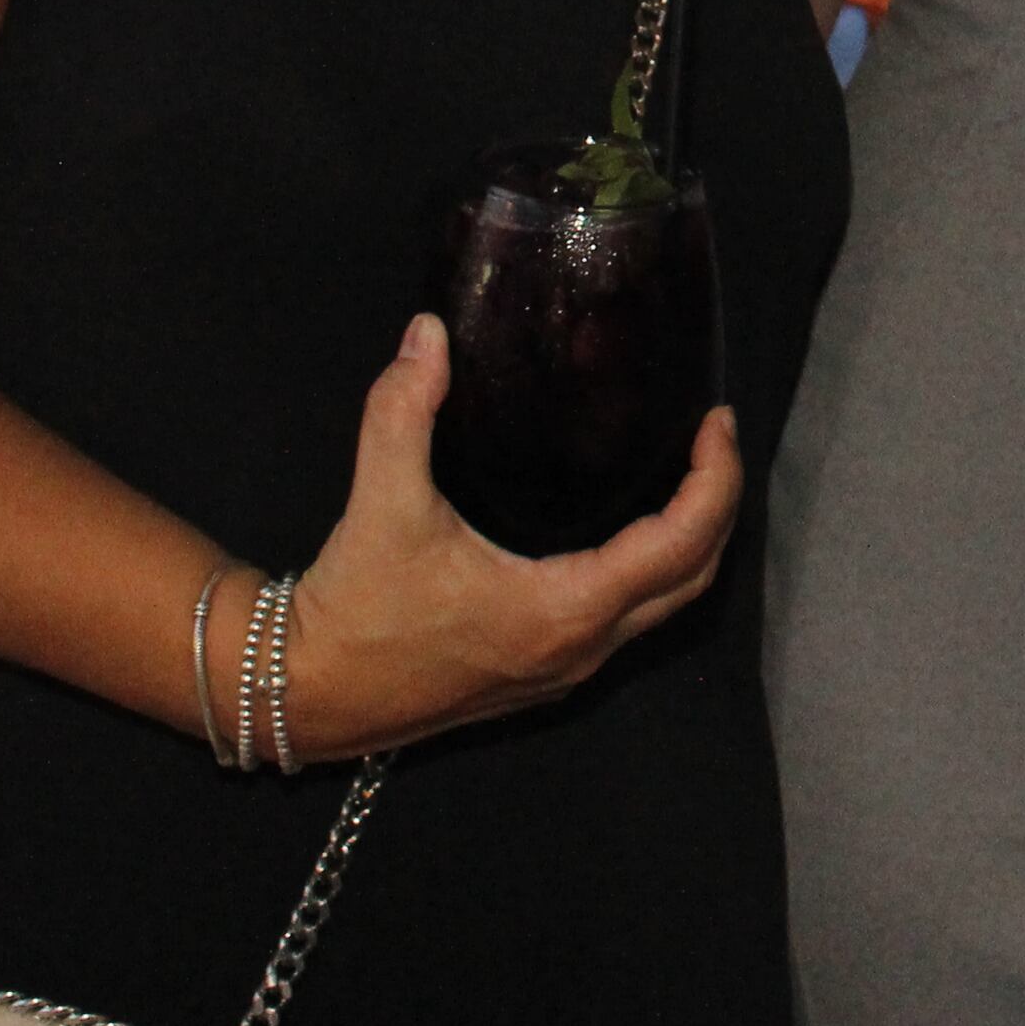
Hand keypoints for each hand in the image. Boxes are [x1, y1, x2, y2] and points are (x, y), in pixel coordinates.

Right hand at [275, 316, 741, 756]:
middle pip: (693, 580)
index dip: (714, 480)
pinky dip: (653, 570)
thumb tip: (428, 332)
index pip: (681, 544)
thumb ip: (404, 410)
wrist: (306, 693)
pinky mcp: (543, 674)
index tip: (717, 422)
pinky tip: (631, 525)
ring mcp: (566, 669)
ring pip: (664, 606)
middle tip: (712, 440)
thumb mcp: (382, 501)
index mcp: (564, 609)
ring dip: (690, 543)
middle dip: (718, 507)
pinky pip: (630, 620)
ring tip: (686, 472)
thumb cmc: (355, 608)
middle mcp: (581, 649)